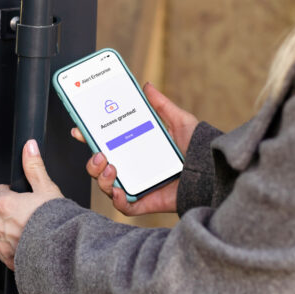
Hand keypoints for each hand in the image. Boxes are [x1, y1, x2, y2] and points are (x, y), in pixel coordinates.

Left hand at [0, 139, 63, 269]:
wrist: (64, 250)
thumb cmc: (56, 220)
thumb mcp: (47, 188)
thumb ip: (34, 166)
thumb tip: (29, 146)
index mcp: (6, 204)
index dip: (6, 191)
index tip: (15, 194)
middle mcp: (0, 225)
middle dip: (0, 212)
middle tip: (18, 211)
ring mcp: (3, 245)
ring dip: (2, 231)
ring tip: (21, 229)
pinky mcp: (10, 261)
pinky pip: (2, 253)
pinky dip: (9, 249)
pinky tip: (23, 245)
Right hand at [71, 82, 197, 215]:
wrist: (214, 174)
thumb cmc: (199, 150)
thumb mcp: (180, 122)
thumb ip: (162, 105)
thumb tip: (147, 86)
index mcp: (136, 149)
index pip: (106, 144)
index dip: (90, 137)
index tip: (80, 129)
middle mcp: (133, 168)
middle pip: (101, 167)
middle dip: (91, 161)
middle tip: (98, 152)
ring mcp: (138, 186)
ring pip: (107, 186)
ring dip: (101, 177)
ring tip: (111, 166)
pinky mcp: (146, 203)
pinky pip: (124, 207)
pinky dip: (118, 200)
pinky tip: (120, 190)